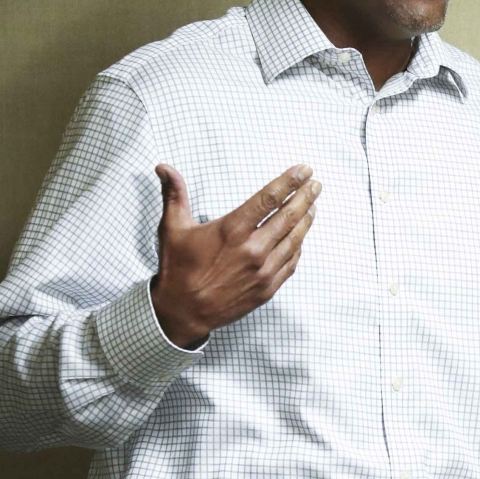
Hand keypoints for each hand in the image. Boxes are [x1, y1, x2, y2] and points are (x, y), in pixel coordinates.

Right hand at [149, 163, 319, 346]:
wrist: (183, 312)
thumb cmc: (178, 268)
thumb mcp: (172, 228)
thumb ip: (174, 194)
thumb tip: (164, 166)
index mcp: (232, 231)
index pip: (269, 199)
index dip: (289, 182)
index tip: (304, 170)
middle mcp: (252, 250)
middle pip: (289, 217)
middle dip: (305, 197)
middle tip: (316, 184)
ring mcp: (263, 271)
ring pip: (295, 240)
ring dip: (306, 220)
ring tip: (313, 205)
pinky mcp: (268, 288)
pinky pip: (291, 262)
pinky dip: (299, 246)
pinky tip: (301, 236)